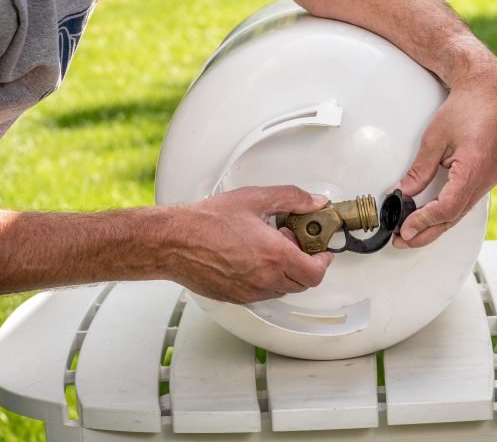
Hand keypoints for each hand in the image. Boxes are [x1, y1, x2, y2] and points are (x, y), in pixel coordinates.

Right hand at [161, 186, 332, 302]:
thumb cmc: (206, 221)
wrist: (173, 241)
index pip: (315, 273)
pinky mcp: (235, 297)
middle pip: (302, 283)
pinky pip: (262, 294)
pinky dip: (267, 280)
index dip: (323, 262)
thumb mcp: (255, 198)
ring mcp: (249, 291)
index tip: (322, 252)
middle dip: (305, 265)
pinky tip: (253, 259)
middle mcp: (264, 278)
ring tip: (269, 249)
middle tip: (292, 244)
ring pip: (282, 289)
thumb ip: (291, 198)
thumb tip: (314, 202)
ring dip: (286, 273)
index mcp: (274, 255)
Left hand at [397, 58, 496, 246]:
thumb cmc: (467, 107)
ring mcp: (490, 179)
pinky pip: (467, 201)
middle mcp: (486, 178)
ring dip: (437, 225)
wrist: (491, 92)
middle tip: (403, 239)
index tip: (405, 229)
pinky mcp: (488, 176)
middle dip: (427, 232)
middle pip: (454, 217)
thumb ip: (420, 170)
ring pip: (461, 212)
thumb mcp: (435, 138)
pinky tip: (433, 215)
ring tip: (413, 231)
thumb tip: (404, 192)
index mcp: (475, 168)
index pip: (447, 208)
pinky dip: (448, 212)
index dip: (424, 222)